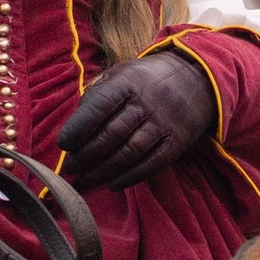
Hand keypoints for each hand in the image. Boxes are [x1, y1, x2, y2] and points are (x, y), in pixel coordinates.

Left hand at [57, 51, 217, 190]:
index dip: (79, 127)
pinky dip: (130, 177)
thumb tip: (73, 129)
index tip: (64, 144)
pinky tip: (112, 184)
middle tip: (70, 168)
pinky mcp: (176, 142)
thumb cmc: (145, 82)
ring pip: (129, 153)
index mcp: (129, 82)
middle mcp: (147, 103)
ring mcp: (164, 124)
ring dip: (103, 170)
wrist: (195, 79)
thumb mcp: (121, 75)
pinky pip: (151, 164)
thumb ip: (97, 97)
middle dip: (86, 155)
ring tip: (85, 180)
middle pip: (111, 134)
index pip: (99, 106)